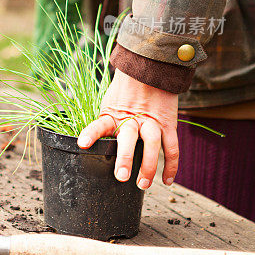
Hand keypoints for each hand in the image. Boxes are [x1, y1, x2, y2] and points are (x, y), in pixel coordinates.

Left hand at [77, 69, 179, 189]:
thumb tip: (93, 142)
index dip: (90, 133)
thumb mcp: (110, 103)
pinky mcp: (167, 124)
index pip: (99, 124)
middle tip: (122, 176)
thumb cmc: (125, 91)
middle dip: (125, 157)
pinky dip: (171, 165)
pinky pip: (172, 147)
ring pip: (152, 144)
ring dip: (149, 166)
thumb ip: (106, 121)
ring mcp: (151, 122)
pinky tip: (167, 180)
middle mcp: (132, 119)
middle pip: (128, 138)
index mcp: (114, 114)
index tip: (82, 144)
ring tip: (143, 184)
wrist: (150, 71)